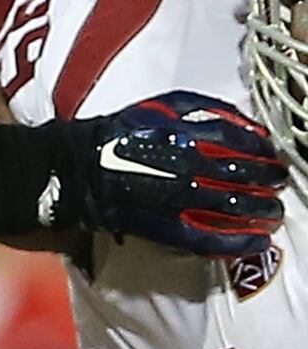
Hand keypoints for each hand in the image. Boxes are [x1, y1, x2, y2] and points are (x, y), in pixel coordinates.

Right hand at [52, 91, 284, 261]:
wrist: (69, 168)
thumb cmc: (115, 136)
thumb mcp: (159, 106)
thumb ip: (203, 109)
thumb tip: (247, 125)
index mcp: (181, 133)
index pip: (238, 140)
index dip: (263, 150)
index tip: (274, 156)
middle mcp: (179, 165)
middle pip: (239, 174)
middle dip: (266, 181)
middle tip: (279, 184)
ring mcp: (169, 198)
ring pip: (228, 207)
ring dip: (258, 211)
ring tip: (274, 213)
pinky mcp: (156, 226)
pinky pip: (202, 237)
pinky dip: (232, 242)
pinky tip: (255, 242)